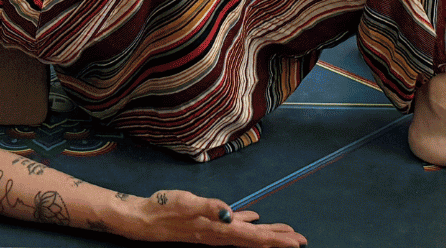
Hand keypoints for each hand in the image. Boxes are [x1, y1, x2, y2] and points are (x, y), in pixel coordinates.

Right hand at [121, 190, 306, 246]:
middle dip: (278, 240)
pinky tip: (255, 219)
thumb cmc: (164, 209)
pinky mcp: (208, 224)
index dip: (276, 240)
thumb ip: (209, 207)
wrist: (144, 219)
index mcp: (219, 230)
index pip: (254, 237)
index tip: (296, 241)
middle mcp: (220, 234)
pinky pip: (235, 227)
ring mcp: (214, 231)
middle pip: (255, 240)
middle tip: (301, 240)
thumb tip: (230, 213)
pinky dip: (248, 224)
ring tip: (285, 233)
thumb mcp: (186, 203)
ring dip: (267, 234)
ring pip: (248, 235)